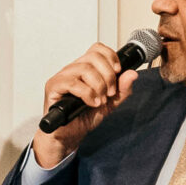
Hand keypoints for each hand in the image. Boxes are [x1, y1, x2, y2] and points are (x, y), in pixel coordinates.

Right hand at [32, 41, 141, 167]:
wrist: (69, 136)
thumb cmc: (83, 118)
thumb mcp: (110, 104)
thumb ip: (122, 89)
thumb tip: (132, 74)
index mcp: (85, 69)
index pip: (97, 49)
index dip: (111, 57)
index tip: (118, 72)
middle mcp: (72, 69)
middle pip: (93, 57)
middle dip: (108, 76)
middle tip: (110, 93)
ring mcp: (61, 77)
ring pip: (84, 69)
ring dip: (98, 86)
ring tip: (100, 101)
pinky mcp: (53, 87)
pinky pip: (72, 83)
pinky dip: (87, 93)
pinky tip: (91, 103)